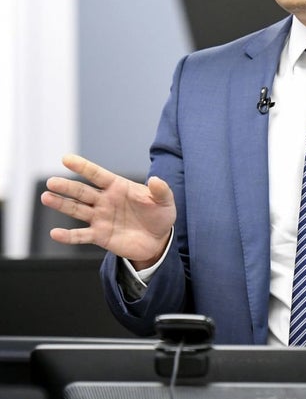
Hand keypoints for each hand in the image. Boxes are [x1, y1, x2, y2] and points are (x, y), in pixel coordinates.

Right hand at [41, 153, 175, 268]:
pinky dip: (68, 236)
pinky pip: (81, 235)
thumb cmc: (161, 215)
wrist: (159, 240)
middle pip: (82, 192)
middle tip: (51, 181)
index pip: (98, 174)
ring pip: (77, 210)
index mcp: (119, 187)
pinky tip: (55, 233)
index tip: (66, 158)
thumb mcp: (165, 201)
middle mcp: (105, 200)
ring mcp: (101, 218)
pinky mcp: (100, 236)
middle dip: (67, 187)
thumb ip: (161, 190)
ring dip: (61, 204)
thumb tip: (155, 179)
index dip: (83, 167)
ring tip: (46, 197)